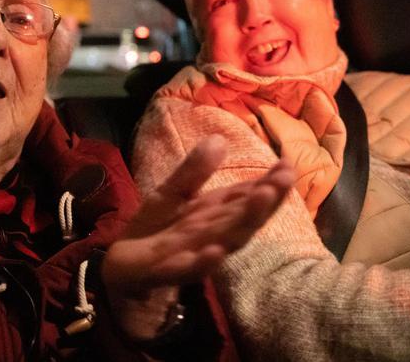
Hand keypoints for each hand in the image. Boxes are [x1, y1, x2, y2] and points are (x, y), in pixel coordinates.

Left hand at [102, 135, 293, 337]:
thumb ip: (194, 170)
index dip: (268, 183)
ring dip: (245, 223)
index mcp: (213, 213)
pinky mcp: (168, 271)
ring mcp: (193, 253)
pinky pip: (188, 268)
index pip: (245, 196)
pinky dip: (204, 262)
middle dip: (265, 200)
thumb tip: (220, 139)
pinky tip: (216, 251)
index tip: (288, 165)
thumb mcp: (172, 192)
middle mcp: (211, 233)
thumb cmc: (155, 229)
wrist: (122, 267)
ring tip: (263, 199)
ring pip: (225, 240)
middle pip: (243, 217)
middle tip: (284, 179)